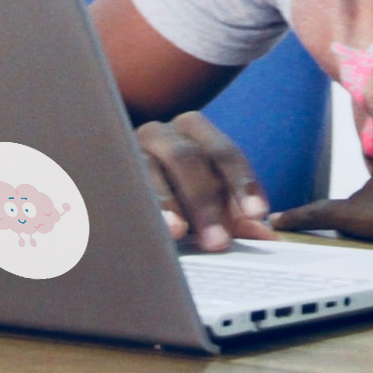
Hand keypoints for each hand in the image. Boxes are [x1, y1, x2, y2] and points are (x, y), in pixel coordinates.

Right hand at [136, 112, 274, 252]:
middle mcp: (162, 131)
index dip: (242, 182)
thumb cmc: (172, 188)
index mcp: (193, 130)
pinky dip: (138, 206)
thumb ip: (234, 216)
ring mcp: (130, 147)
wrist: (122, 178)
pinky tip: (147, 226)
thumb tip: (265, 237)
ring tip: (179, 233)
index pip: (224, 153)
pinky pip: (124, 185)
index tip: (257, 214)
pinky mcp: (108, 167)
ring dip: (168, 204)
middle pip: (188, 159)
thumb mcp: (206, 199)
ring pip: (151, 169)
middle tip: (218, 242)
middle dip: (205, 201)